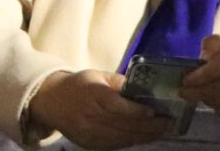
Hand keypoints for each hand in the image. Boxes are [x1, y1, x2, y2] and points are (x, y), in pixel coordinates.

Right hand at [28, 69, 171, 149]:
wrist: (51, 101)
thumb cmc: (79, 85)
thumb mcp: (97, 76)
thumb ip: (120, 82)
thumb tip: (144, 89)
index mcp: (92, 94)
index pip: (117, 106)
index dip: (137, 111)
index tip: (155, 112)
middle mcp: (90, 115)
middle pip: (124, 125)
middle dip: (150, 126)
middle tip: (169, 123)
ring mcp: (89, 132)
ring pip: (123, 138)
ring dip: (145, 136)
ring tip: (161, 131)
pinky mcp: (89, 144)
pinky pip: (116, 145)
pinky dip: (132, 141)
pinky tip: (143, 136)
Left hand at [182, 33, 219, 120]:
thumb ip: (212, 44)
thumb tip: (200, 61)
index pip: (215, 68)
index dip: (197, 77)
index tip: (184, 81)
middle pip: (218, 88)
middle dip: (197, 92)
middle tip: (183, 93)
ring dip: (208, 101)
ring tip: (198, 96)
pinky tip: (213, 102)